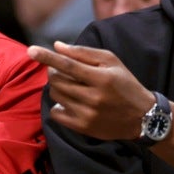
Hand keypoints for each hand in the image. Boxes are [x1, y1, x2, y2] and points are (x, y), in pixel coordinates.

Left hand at [27, 41, 154, 140]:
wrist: (142, 116)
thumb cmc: (125, 84)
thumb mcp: (112, 62)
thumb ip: (84, 53)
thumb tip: (57, 46)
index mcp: (102, 78)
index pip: (68, 65)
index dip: (47, 57)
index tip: (30, 50)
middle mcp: (94, 97)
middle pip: (57, 80)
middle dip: (54, 72)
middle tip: (62, 70)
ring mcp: (87, 114)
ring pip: (55, 95)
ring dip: (57, 87)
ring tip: (70, 86)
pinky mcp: (83, 127)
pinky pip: (56, 113)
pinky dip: (57, 105)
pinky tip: (69, 101)